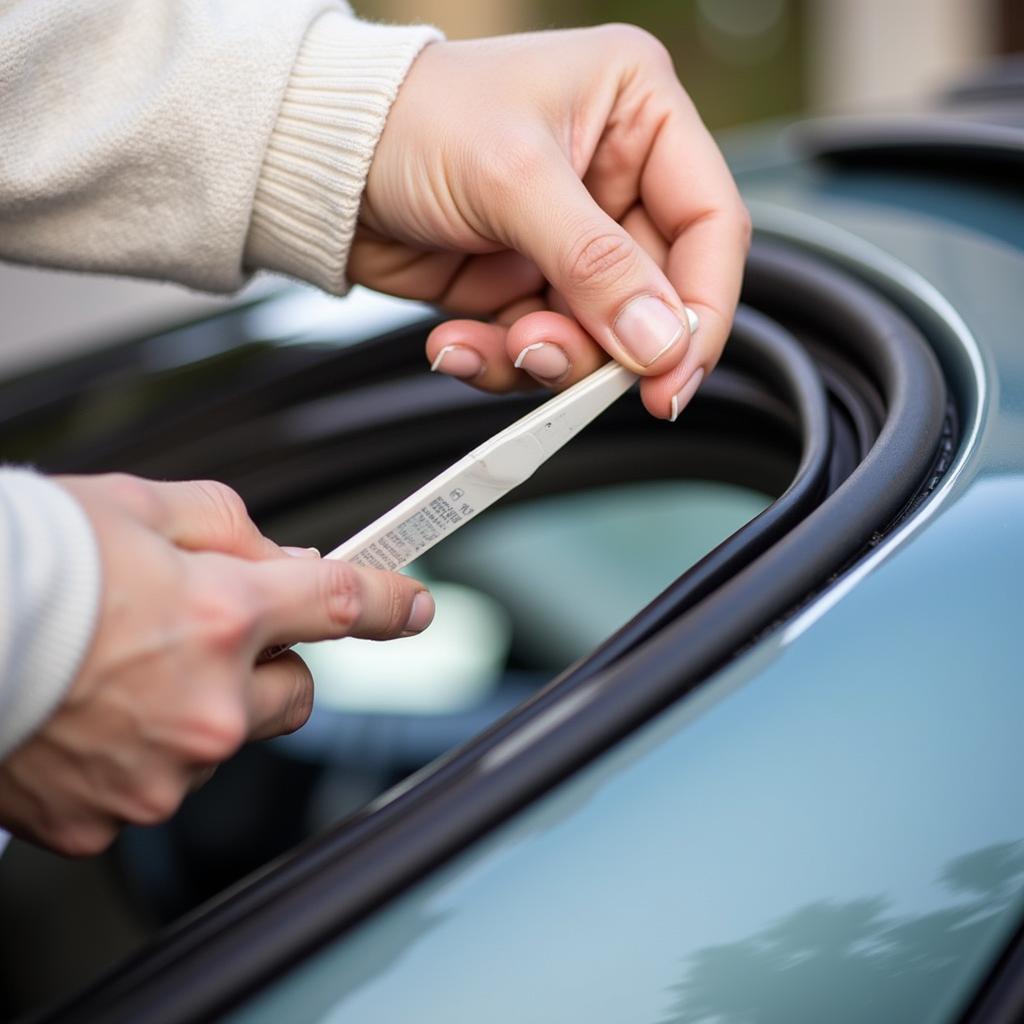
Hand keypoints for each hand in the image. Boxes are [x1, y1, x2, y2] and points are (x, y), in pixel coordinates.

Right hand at [0, 474, 433, 855]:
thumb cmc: (29, 560)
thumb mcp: (141, 506)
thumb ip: (233, 528)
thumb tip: (286, 558)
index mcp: (222, 614)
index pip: (344, 605)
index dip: (391, 603)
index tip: (415, 606)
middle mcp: (205, 700)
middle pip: (297, 693)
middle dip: (273, 664)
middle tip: (216, 637)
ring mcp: (161, 767)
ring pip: (227, 740)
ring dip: (202, 707)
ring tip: (126, 670)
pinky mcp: (111, 816)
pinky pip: (160, 782)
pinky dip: (143, 752)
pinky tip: (94, 713)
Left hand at [354, 25, 749, 419]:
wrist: (320, 160)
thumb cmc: (410, 119)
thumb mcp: (512, 177)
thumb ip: (595, 264)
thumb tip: (659, 342)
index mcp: (638, 113)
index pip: (711, 223)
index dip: (700, 308)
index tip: (672, 376)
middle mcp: (614, 177)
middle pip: (655, 295)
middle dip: (604, 342)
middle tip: (552, 358)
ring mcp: (569, 240)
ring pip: (598, 335)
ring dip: (546, 357)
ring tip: (494, 340)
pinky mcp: (525, 285)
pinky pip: (539, 347)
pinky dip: (500, 359)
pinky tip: (457, 343)